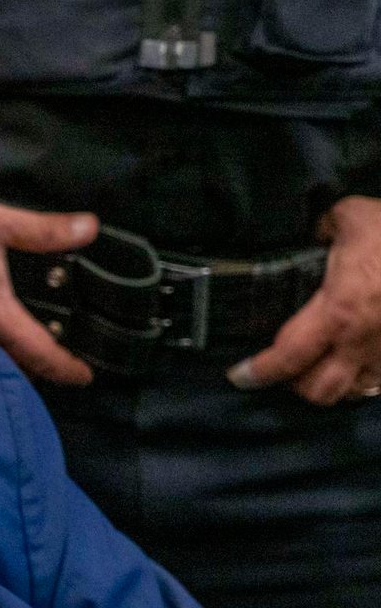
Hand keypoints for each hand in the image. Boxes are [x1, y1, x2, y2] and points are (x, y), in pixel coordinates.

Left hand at [226, 194, 380, 404]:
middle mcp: (365, 340)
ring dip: (334, 384)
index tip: (239, 376)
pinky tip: (357, 362)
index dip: (259, 372)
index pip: (288, 357)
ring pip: (355, 392)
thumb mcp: (351, 215)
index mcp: (339, 311)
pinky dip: (367, 379)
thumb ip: (321, 228)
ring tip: (322, 367)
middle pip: (321, 390)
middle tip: (286, 367)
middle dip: (297, 385)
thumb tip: (309, 231)